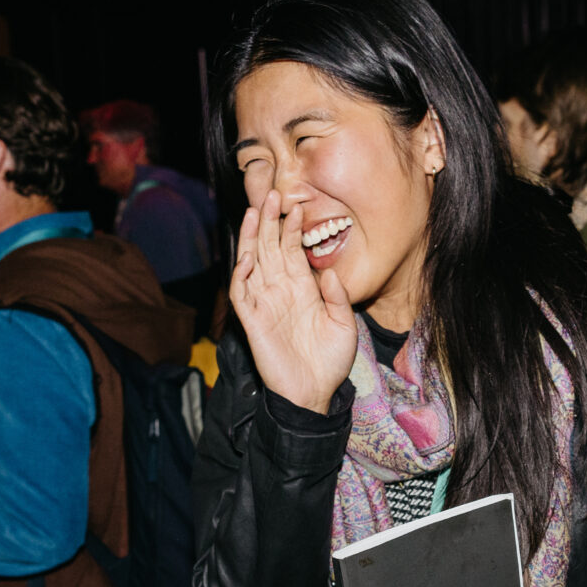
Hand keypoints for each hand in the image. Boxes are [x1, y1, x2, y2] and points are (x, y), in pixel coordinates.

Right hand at [229, 189, 359, 414]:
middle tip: (271, 194)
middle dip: (268, 221)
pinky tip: (248, 255)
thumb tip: (328, 272)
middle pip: (269, 248)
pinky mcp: (253, 320)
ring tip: (253, 212)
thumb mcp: (344, 324)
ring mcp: (265, 303)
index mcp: (302, 288)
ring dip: (250, 237)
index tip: (296, 204)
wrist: (314, 392)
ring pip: (251, 263)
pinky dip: (242, 273)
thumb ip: (337, 297)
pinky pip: (242, 292)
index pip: (291, 250)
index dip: (291, 228)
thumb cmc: (330, 361)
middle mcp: (281, 291)